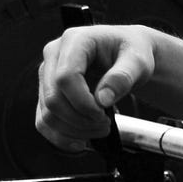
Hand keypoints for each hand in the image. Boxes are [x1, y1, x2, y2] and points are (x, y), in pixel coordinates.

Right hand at [36, 25, 157, 151]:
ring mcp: (48, 75)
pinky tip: (81, 141)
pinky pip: (44, 121)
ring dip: (73, 130)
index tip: (103, 113)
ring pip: (47, 114)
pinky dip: (61, 136)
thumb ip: (123, 77)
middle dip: (80, 119)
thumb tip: (103, 99)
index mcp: (75, 40)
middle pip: (53, 98)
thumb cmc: (132, 52)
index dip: (83, 102)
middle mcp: (54, 55)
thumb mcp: (138, 61)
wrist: (128, 54)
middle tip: (105, 125)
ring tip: (99, 129)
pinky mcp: (47, 92)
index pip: (65, 77)